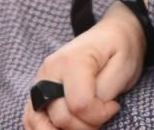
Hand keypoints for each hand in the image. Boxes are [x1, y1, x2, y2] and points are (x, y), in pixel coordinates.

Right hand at [24, 3, 145, 129]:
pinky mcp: (38, 89)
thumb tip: (91, 112)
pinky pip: (30, 117)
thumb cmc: (120, 49)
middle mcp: (50, 69)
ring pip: (38, 121)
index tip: (114, 106)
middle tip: (103, 114)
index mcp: (73, 60)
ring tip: (84, 123)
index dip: (99, 115)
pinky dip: (43, 128)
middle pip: (61, 116)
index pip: (79, 104)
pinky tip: (60, 129)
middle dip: (86, 125)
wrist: (112, 34)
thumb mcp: (122, 67)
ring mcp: (40, 79)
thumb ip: (105, 92)